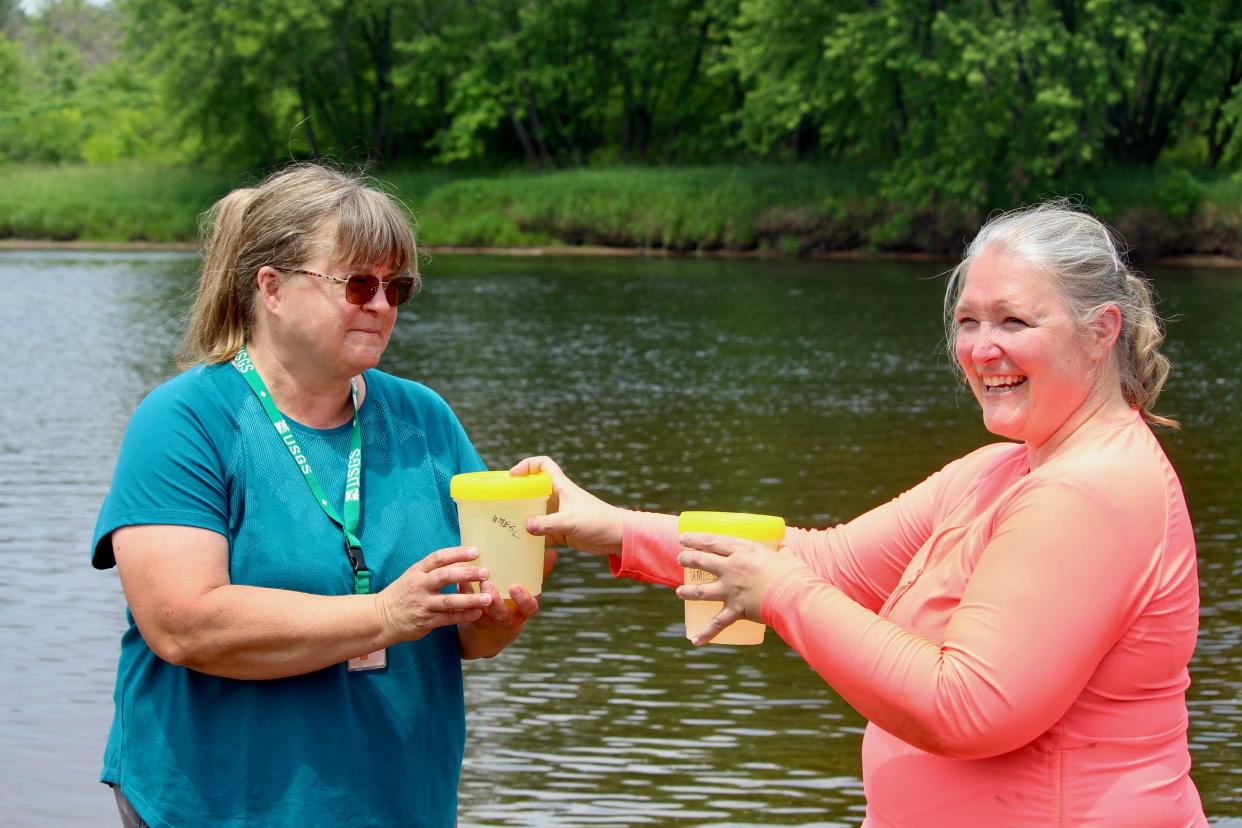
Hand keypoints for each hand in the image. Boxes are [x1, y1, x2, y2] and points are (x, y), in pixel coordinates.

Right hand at [376, 546, 492, 641]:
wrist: (382, 617)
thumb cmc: (403, 593)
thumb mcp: (413, 576)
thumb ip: (434, 570)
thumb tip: (462, 561)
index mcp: (417, 571)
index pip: (439, 558)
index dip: (457, 553)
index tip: (475, 552)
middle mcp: (420, 585)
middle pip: (445, 576)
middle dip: (467, 574)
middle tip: (485, 573)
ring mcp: (422, 604)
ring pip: (449, 601)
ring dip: (470, 599)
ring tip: (488, 598)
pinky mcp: (425, 621)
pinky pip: (448, 618)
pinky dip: (464, 616)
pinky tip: (478, 613)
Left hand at [460, 548, 557, 631]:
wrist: (494, 630)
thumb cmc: (515, 602)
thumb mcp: (529, 591)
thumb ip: (539, 573)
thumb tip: (553, 552)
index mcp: (523, 611)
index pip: (528, 608)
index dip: (523, 600)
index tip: (515, 587)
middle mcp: (507, 619)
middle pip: (502, 614)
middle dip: (495, 600)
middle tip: (488, 582)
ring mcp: (489, 621)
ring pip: (482, 614)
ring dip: (476, 597)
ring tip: (471, 580)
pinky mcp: (473, 619)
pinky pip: (466, 610)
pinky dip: (463, 596)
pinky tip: (460, 582)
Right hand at [510, 456, 622, 555]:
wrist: (617, 538)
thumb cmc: (598, 521)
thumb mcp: (571, 521)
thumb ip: (548, 524)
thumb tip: (526, 526)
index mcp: (561, 487)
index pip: (543, 465)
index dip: (527, 465)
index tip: (512, 476)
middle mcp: (557, 498)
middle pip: (533, 489)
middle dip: (518, 494)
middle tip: (502, 503)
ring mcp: (558, 514)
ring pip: (534, 510)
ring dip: (522, 516)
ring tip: (506, 524)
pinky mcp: (560, 530)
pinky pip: (540, 530)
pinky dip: (532, 536)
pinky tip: (522, 543)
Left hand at [675, 533, 809, 645]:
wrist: (794, 595)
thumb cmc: (794, 574)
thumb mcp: (787, 557)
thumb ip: (783, 552)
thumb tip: (785, 548)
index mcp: (743, 551)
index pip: (713, 541)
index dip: (695, 539)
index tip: (683, 538)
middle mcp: (732, 568)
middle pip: (702, 561)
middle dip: (688, 559)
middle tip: (681, 559)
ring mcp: (731, 589)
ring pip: (701, 590)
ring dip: (687, 591)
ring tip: (678, 592)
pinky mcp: (736, 609)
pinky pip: (717, 623)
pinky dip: (706, 633)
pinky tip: (694, 640)